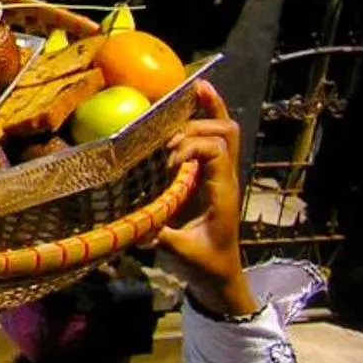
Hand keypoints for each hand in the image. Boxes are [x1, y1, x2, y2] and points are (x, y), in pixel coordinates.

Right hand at [153, 85, 258, 319]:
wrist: (222, 274)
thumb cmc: (204, 264)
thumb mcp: (183, 253)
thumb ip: (162, 237)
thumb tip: (135, 223)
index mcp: (221, 191)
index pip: (215, 151)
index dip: (190, 147)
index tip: (169, 163)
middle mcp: (225, 176)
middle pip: (225, 133)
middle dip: (195, 126)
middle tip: (168, 138)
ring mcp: (221, 173)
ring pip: (227, 130)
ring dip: (210, 110)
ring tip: (193, 88)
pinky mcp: (212, 175)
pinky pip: (218, 138)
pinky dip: (210, 115)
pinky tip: (198, 96)